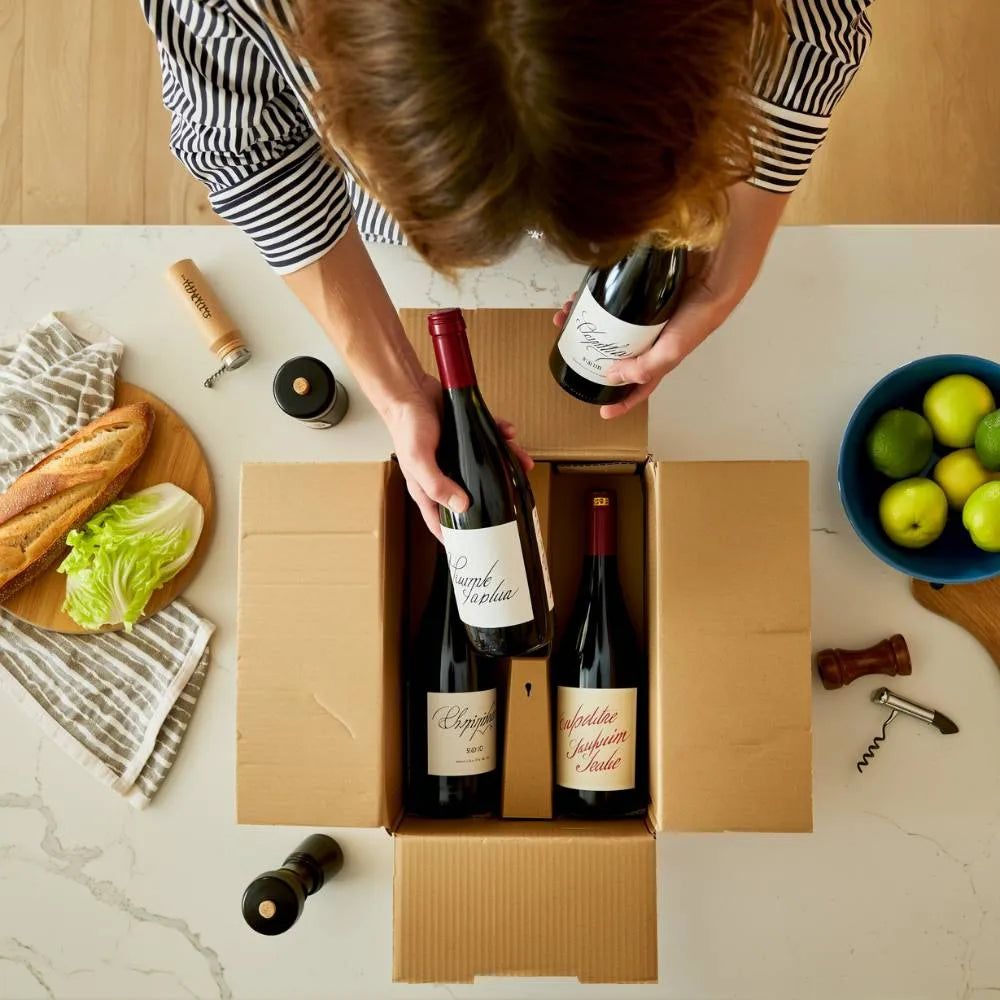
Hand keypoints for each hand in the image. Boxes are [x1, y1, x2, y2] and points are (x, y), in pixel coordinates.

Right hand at [382, 371, 532, 539]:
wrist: (410, 391)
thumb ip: (438, 485)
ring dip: (505, 464)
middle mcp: (444, 475)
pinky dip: (501, 436)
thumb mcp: (419, 461)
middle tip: (514, 504)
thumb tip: (463, 506)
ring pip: (486, 467)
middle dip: (493, 499)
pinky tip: (509, 433)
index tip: (476, 549)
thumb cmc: (407, 426)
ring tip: (522, 465)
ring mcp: (457, 456)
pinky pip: (489, 439)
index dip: (457, 538)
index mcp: (428, 488)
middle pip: (471, 496)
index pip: (442, 522)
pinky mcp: (466, 436)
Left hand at [553, 182, 788, 418]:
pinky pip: (611, 297)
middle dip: (589, 349)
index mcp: (657, 358)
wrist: (712, 274)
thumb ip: (644, 368)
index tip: (602, 412)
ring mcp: (642, 314)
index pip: (638, 386)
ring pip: (607, 322)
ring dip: (586, 320)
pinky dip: (596, 296)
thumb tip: (611, 377)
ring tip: (567, 314)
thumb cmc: (699, 317)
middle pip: (613, 350)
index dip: (622, 401)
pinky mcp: (638, 291)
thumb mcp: (671, 351)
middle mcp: (647, 338)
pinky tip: (584, 292)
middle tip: (566, 341)